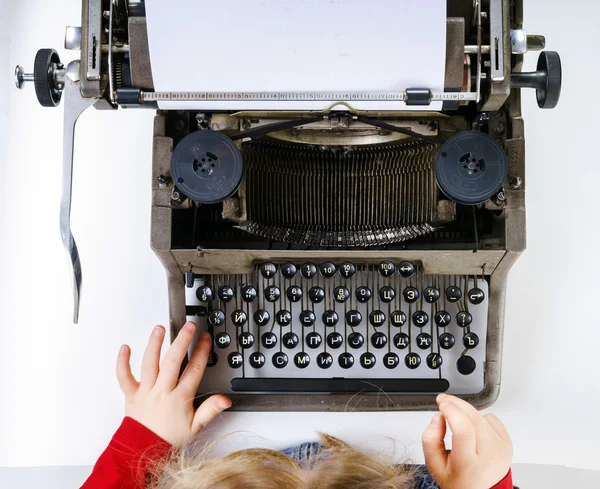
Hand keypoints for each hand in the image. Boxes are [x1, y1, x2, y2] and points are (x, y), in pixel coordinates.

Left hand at [116, 322, 231, 447]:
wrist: (143, 452)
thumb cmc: (168, 439)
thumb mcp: (195, 427)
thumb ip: (210, 410)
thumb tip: (224, 400)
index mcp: (180, 398)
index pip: (194, 370)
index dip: (201, 352)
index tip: (205, 338)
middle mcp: (162, 391)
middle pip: (172, 361)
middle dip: (182, 341)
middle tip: (188, 326)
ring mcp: (146, 391)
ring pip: (149, 363)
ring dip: (154, 344)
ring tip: (159, 329)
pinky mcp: (131, 394)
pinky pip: (124, 377)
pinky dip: (122, 362)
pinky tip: (125, 347)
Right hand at [422, 393, 512, 488]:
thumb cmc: (457, 477)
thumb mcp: (434, 464)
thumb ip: (430, 440)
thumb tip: (438, 417)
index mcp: (467, 464)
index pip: (463, 431)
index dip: (452, 411)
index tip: (442, 403)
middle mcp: (488, 456)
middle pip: (473, 418)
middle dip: (455, 404)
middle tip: (443, 401)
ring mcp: (501, 448)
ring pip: (480, 416)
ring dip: (465, 412)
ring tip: (457, 422)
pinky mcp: (507, 442)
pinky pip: (491, 418)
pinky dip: (479, 418)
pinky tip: (474, 430)